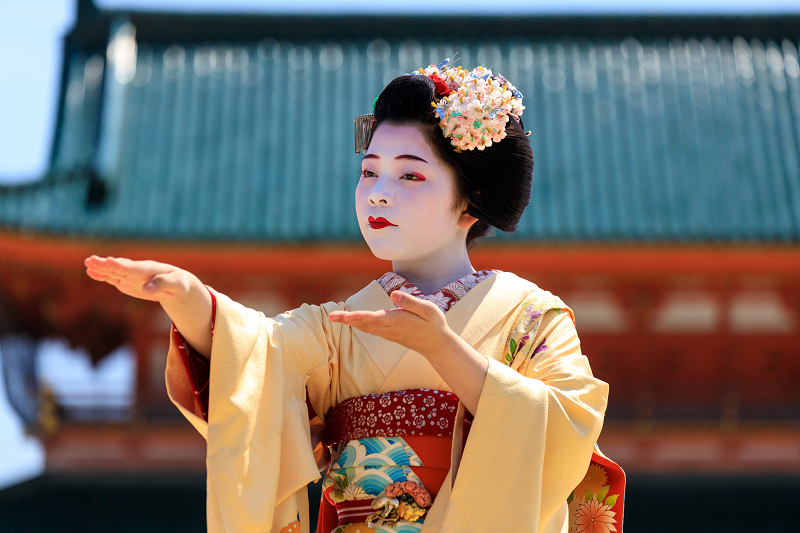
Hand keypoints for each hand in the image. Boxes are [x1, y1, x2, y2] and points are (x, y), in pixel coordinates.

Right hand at [84, 256, 192, 301]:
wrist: (176, 283)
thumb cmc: (178, 283)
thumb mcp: (176, 285)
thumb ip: (162, 284)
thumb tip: (146, 289)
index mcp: (150, 270)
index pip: (133, 267)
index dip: (121, 265)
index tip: (110, 260)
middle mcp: (137, 270)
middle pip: (119, 267)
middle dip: (106, 264)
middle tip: (91, 260)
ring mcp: (130, 275)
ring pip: (113, 271)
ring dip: (100, 267)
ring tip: (87, 262)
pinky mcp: (127, 281)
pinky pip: (113, 278)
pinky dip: (102, 275)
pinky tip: (90, 272)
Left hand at [328, 290, 452, 354]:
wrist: (437, 344)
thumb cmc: (434, 324)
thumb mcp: (428, 310)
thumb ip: (410, 302)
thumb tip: (393, 294)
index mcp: (397, 320)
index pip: (374, 318)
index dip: (358, 316)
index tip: (345, 316)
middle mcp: (389, 328)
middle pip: (364, 323)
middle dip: (347, 320)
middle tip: (330, 317)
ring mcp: (388, 333)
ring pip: (365, 327)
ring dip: (349, 322)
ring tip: (334, 317)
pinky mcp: (388, 334)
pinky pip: (370, 329)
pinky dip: (358, 324)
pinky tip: (350, 321)